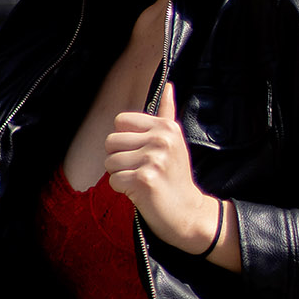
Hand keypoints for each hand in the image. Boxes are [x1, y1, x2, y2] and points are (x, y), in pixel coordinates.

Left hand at [105, 82, 222, 254]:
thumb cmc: (176, 176)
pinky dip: (123, 190)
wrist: (188, 213)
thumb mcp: (175, 141)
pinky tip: (140, 192)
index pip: (120, 121)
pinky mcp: (144, 180)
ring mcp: (154, 160)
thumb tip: (168, 86)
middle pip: (110, 141)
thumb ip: (166, 114)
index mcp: (165, 127)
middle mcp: (161, 140)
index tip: (141, 153)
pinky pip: (113, 181)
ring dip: (121, 175)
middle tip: (140, 170)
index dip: (124, 140)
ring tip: (142, 181)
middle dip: (119, 159)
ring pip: (110, 162)